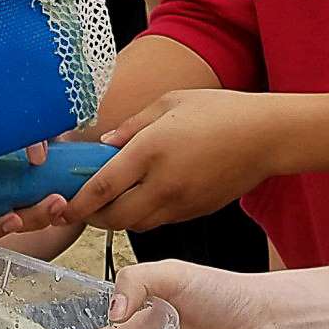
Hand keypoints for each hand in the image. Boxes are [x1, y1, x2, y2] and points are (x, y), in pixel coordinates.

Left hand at [68, 90, 294, 230]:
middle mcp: (163, 184)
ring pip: (137, 224)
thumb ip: (131, 126)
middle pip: (115, 217)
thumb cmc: (219, 111)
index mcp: (150, 151)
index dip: (76, 203)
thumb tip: (104, 144)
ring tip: (109, 201)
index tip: (61, 206)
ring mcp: (181, 202)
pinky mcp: (196, 212)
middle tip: (81, 206)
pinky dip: (143, 216)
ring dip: (118, 218)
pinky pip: (160, 222)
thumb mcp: (168, 103)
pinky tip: (142, 198)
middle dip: (92, 216)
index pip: (102, 188)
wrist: (267, 136)